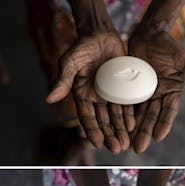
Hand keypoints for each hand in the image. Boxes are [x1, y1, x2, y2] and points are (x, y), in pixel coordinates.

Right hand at [46, 31, 133, 152]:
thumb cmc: (81, 47)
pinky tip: (134, 127)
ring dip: (121, 131)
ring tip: (127, 144)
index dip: (93, 131)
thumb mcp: (70, 63)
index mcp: (82, 95)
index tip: (98, 144)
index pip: (88, 117)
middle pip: (104, 121)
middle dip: (110, 136)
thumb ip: (63, 81)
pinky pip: (128, 105)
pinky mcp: (124, 88)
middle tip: (117, 148)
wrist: (100, 35)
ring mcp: (112, 94)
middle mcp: (98, 98)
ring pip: (117, 117)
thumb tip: (49, 99)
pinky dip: (130, 116)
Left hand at [128, 28, 184, 152]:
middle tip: (138, 148)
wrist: (150, 32)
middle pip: (152, 116)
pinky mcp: (132, 86)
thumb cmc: (169, 44)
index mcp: (173, 91)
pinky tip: (117, 126)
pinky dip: (124, 114)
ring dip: (133, 128)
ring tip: (127, 143)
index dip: (163, 124)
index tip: (158, 137)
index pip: (168, 111)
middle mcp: (160, 94)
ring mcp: (146, 91)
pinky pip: (127, 102)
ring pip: (138, 113)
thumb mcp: (184, 59)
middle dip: (145, 133)